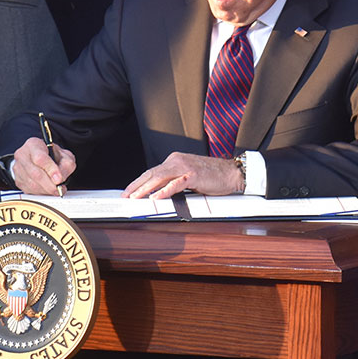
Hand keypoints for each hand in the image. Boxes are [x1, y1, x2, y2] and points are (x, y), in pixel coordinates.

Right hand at [10, 135, 75, 195]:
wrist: (39, 158)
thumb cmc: (51, 155)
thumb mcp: (63, 155)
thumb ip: (66, 164)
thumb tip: (61, 178)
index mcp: (33, 145)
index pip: (40, 158)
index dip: (50, 170)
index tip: (59, 179)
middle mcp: (22, 155)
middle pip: (35, 173)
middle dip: (49, 184)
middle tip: (59, 188)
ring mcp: (18, 168)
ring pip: (32, 184)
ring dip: (46, 190)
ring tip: (56, 190)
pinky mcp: (18, 180)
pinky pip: (29, 190)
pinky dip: (41, 193)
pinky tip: (47, 190)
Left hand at [124, 151, 243, 198]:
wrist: (232, 173)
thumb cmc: (212, 177)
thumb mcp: (189, 177)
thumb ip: (175, 182)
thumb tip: (160, 193)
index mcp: (175, 161)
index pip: (152, 171)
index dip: (139, 181)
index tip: (129, 191)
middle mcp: (177, 161)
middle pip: (152, 173)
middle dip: (137, 185)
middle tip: (126, 196)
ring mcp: (185, 167)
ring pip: (159, 177)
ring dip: (145, 189)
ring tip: (135, 197)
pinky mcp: (193, 175)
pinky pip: (175, 184)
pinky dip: (164, 191)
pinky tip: (156, 197)